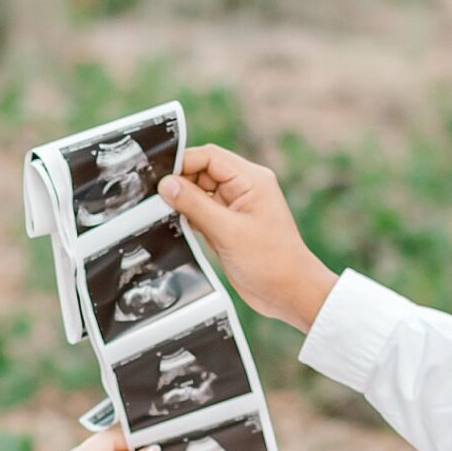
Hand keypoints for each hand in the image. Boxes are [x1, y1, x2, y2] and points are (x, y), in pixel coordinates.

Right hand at [160, 146, 336, 331]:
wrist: (291, 294)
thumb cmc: (273, 262)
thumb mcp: (228, 231)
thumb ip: (195, 205)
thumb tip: (167, 184)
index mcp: (251, 180)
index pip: (210, 156)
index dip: (183, 163)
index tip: (161, 179)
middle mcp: (244, 189)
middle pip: (202, 172)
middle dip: (181, 185)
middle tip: (160, 201)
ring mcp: (236, 209)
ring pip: (200, 194)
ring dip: (184, 204)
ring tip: (170, 217)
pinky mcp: (229, 227)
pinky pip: (202, 214)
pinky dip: (190, 219)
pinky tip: (181, 229)